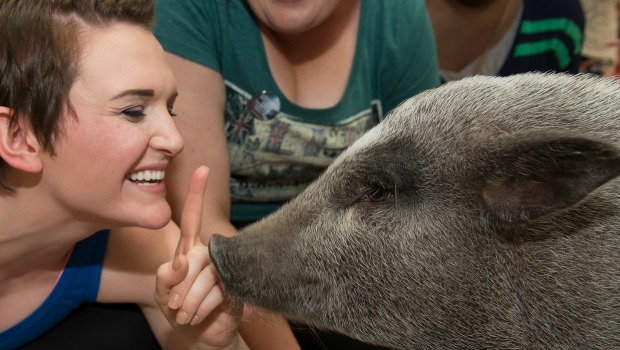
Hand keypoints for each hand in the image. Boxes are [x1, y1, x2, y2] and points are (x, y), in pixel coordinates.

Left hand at [155, 166, 242, 348]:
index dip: (197, 194)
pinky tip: (200, 315)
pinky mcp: (236, 286)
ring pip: (205, 278)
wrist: (201, 335)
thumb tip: (177, 264)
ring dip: (189, 301)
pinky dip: (202, 307)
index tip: (202, 169)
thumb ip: (165, 278)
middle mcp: (210, 254)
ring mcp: (225, 269)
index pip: (193, 218)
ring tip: (185, 314)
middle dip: (179, 287)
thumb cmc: (179, 309)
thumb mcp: (162, 294)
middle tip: (174, 306)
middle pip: (193, 258)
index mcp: (190, 249)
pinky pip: (216, 292)